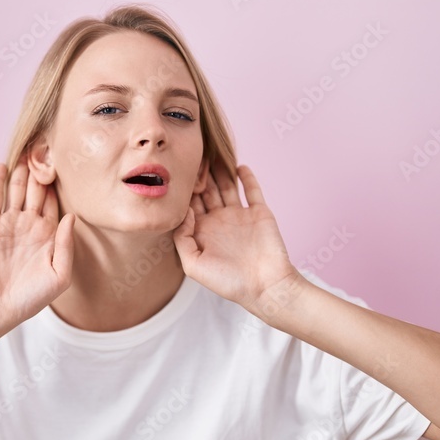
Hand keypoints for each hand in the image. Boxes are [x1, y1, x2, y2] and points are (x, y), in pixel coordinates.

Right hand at [0, 161, 74, 338]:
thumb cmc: (30, 298)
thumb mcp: (59, 275)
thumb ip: (66, 245)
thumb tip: (72, 216)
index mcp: (48, 235)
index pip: (55, 202)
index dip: (60, 185)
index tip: (69, 164)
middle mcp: (29, 224)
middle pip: (37, 190)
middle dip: (42, 170)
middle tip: (48, 146)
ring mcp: (8, 222)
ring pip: (17, 188)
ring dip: (22, 170)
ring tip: (29, 148)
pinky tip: (3, 164)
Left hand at [172, 164, 299, 317]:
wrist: (265, 287)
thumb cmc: (228, 282)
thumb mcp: (193, 265)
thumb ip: (182, 239)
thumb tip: (184, 211)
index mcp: (202, 232)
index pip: (188, 204)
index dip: (181, 190)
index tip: (174, 173)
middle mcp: (219, 221)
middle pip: (206, 190)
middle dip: (199, 174)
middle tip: (191, 154)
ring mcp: (240, 215)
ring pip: (227, 185)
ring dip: (219, 170)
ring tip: (211, 151)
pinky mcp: (259, 213)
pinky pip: (252, 190)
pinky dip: (246, 177)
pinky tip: (238, 164)